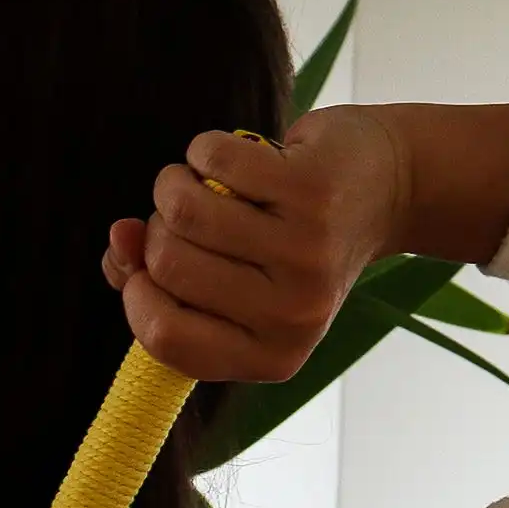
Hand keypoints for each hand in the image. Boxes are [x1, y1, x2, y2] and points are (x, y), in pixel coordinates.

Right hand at [102, 110, 407, 383]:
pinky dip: (204, 150)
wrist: (387, 190)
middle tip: (188, 219)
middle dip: (157, 231)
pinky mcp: (311, 191)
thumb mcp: (232, 283)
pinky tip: (226, 156)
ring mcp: (306, 254)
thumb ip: (159, 279)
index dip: (138, 295)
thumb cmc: (290, 243)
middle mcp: (293, 316)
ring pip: (183, 213)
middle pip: (167, 266)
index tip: (148, 266)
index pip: (164, 339)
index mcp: (270, 357)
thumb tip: (121, 241)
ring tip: (197, 182)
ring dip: (172, 185)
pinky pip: (212, 161)